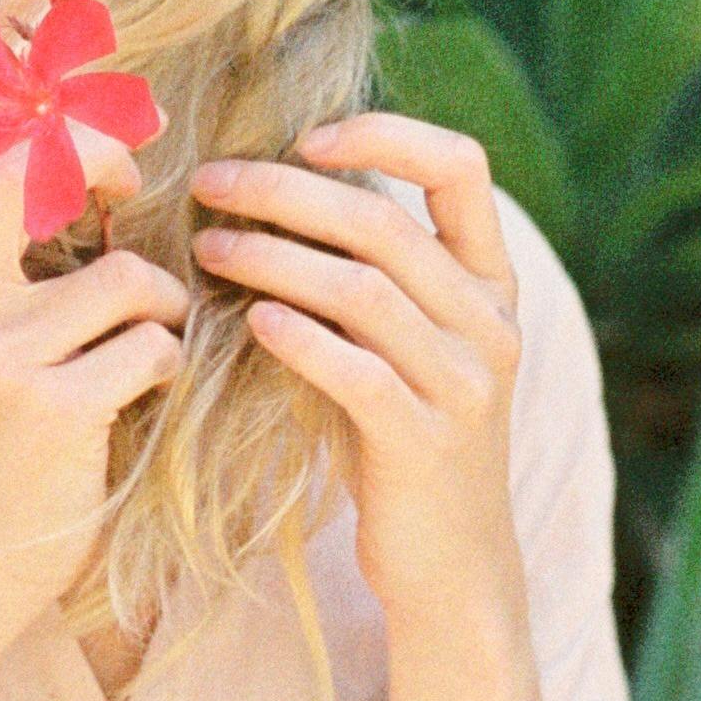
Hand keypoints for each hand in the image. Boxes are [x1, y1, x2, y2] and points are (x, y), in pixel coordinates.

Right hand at [0, 119, 188, 621]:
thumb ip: (0, 254)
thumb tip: (83, 154)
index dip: (69, 140)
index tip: (118, 169)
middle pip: (30, 171)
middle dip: (103, 157)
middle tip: (139, 190)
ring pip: (125, 277)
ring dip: (161, 309)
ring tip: (147, 347)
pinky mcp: (50, 408)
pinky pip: (151, 346)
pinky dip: (165, 366)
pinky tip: (143, 395)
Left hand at [188, 116, 523, 629]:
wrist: (452, 566)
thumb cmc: (404, 441)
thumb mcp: (409, 347)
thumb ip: (373, 277)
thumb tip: (275, 195)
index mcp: (492, 284)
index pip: (462, 167)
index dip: (386, 133)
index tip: (305, 138)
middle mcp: (490, 324)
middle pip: (385, 224)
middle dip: (286, 192)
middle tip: (210, 183)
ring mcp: (465, 386)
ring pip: (364, 291)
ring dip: (274, 258)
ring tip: (209, 247)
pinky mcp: (426, 444)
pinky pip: (357, 373)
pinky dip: (299, 338)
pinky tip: (249, 321)